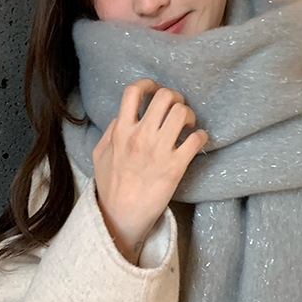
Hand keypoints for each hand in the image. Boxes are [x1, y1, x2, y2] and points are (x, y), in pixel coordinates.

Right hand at [92, 78, 207, 263]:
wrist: (121, 217)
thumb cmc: (111, 188)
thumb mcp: (100, 155)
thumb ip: (110, 132)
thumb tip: (122, 117)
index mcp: (121, 132)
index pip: (133, 91)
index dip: (149, 84)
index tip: (156, 89)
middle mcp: (141, 137)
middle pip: (165, 97)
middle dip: (176, 97)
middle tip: (177, 108)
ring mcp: (159, 151)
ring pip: (182, 113)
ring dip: (190, 115)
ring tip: (187, 125)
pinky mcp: (175, 167)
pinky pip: (196, 140)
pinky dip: (201, 137)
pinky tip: (196, 142)